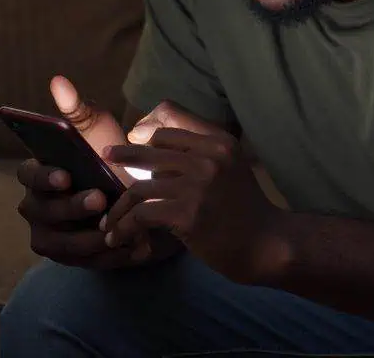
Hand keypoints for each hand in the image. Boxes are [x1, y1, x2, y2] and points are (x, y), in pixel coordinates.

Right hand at [16, 76, 175, 268]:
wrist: (139, 194)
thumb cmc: (111, 158)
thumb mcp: (100, 132)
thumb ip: (78, 111)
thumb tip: (59, 81)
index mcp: (37, 173)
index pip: (28, 176)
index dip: (44, 178)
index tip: (66, 175)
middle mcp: (35, 206)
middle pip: (43, 212)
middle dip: (71, 208)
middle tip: (101, 199)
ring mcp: (50, 235)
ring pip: (61, 244)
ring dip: (90, 238)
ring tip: (121, 228)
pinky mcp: (70, 258)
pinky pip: (83, 263)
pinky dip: (108, 256)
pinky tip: (133, 246)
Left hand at [103, 125, 286, 283]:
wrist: (267, 244)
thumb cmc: (246, 209)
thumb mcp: (231, 168)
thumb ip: (201, 154)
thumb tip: (154, 147)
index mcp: (219, 142)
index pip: (170, 129)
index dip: (146, 136)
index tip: (132, 148)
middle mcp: (208, 157)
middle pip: (150, 151)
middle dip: (123, 156)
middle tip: (106, 160)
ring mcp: (197, 185)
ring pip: (140, 187)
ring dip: (119, 208)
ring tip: (109, 223)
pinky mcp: (187, 213)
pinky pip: (142, 214)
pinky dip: (125, 227)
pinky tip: (118, 237)